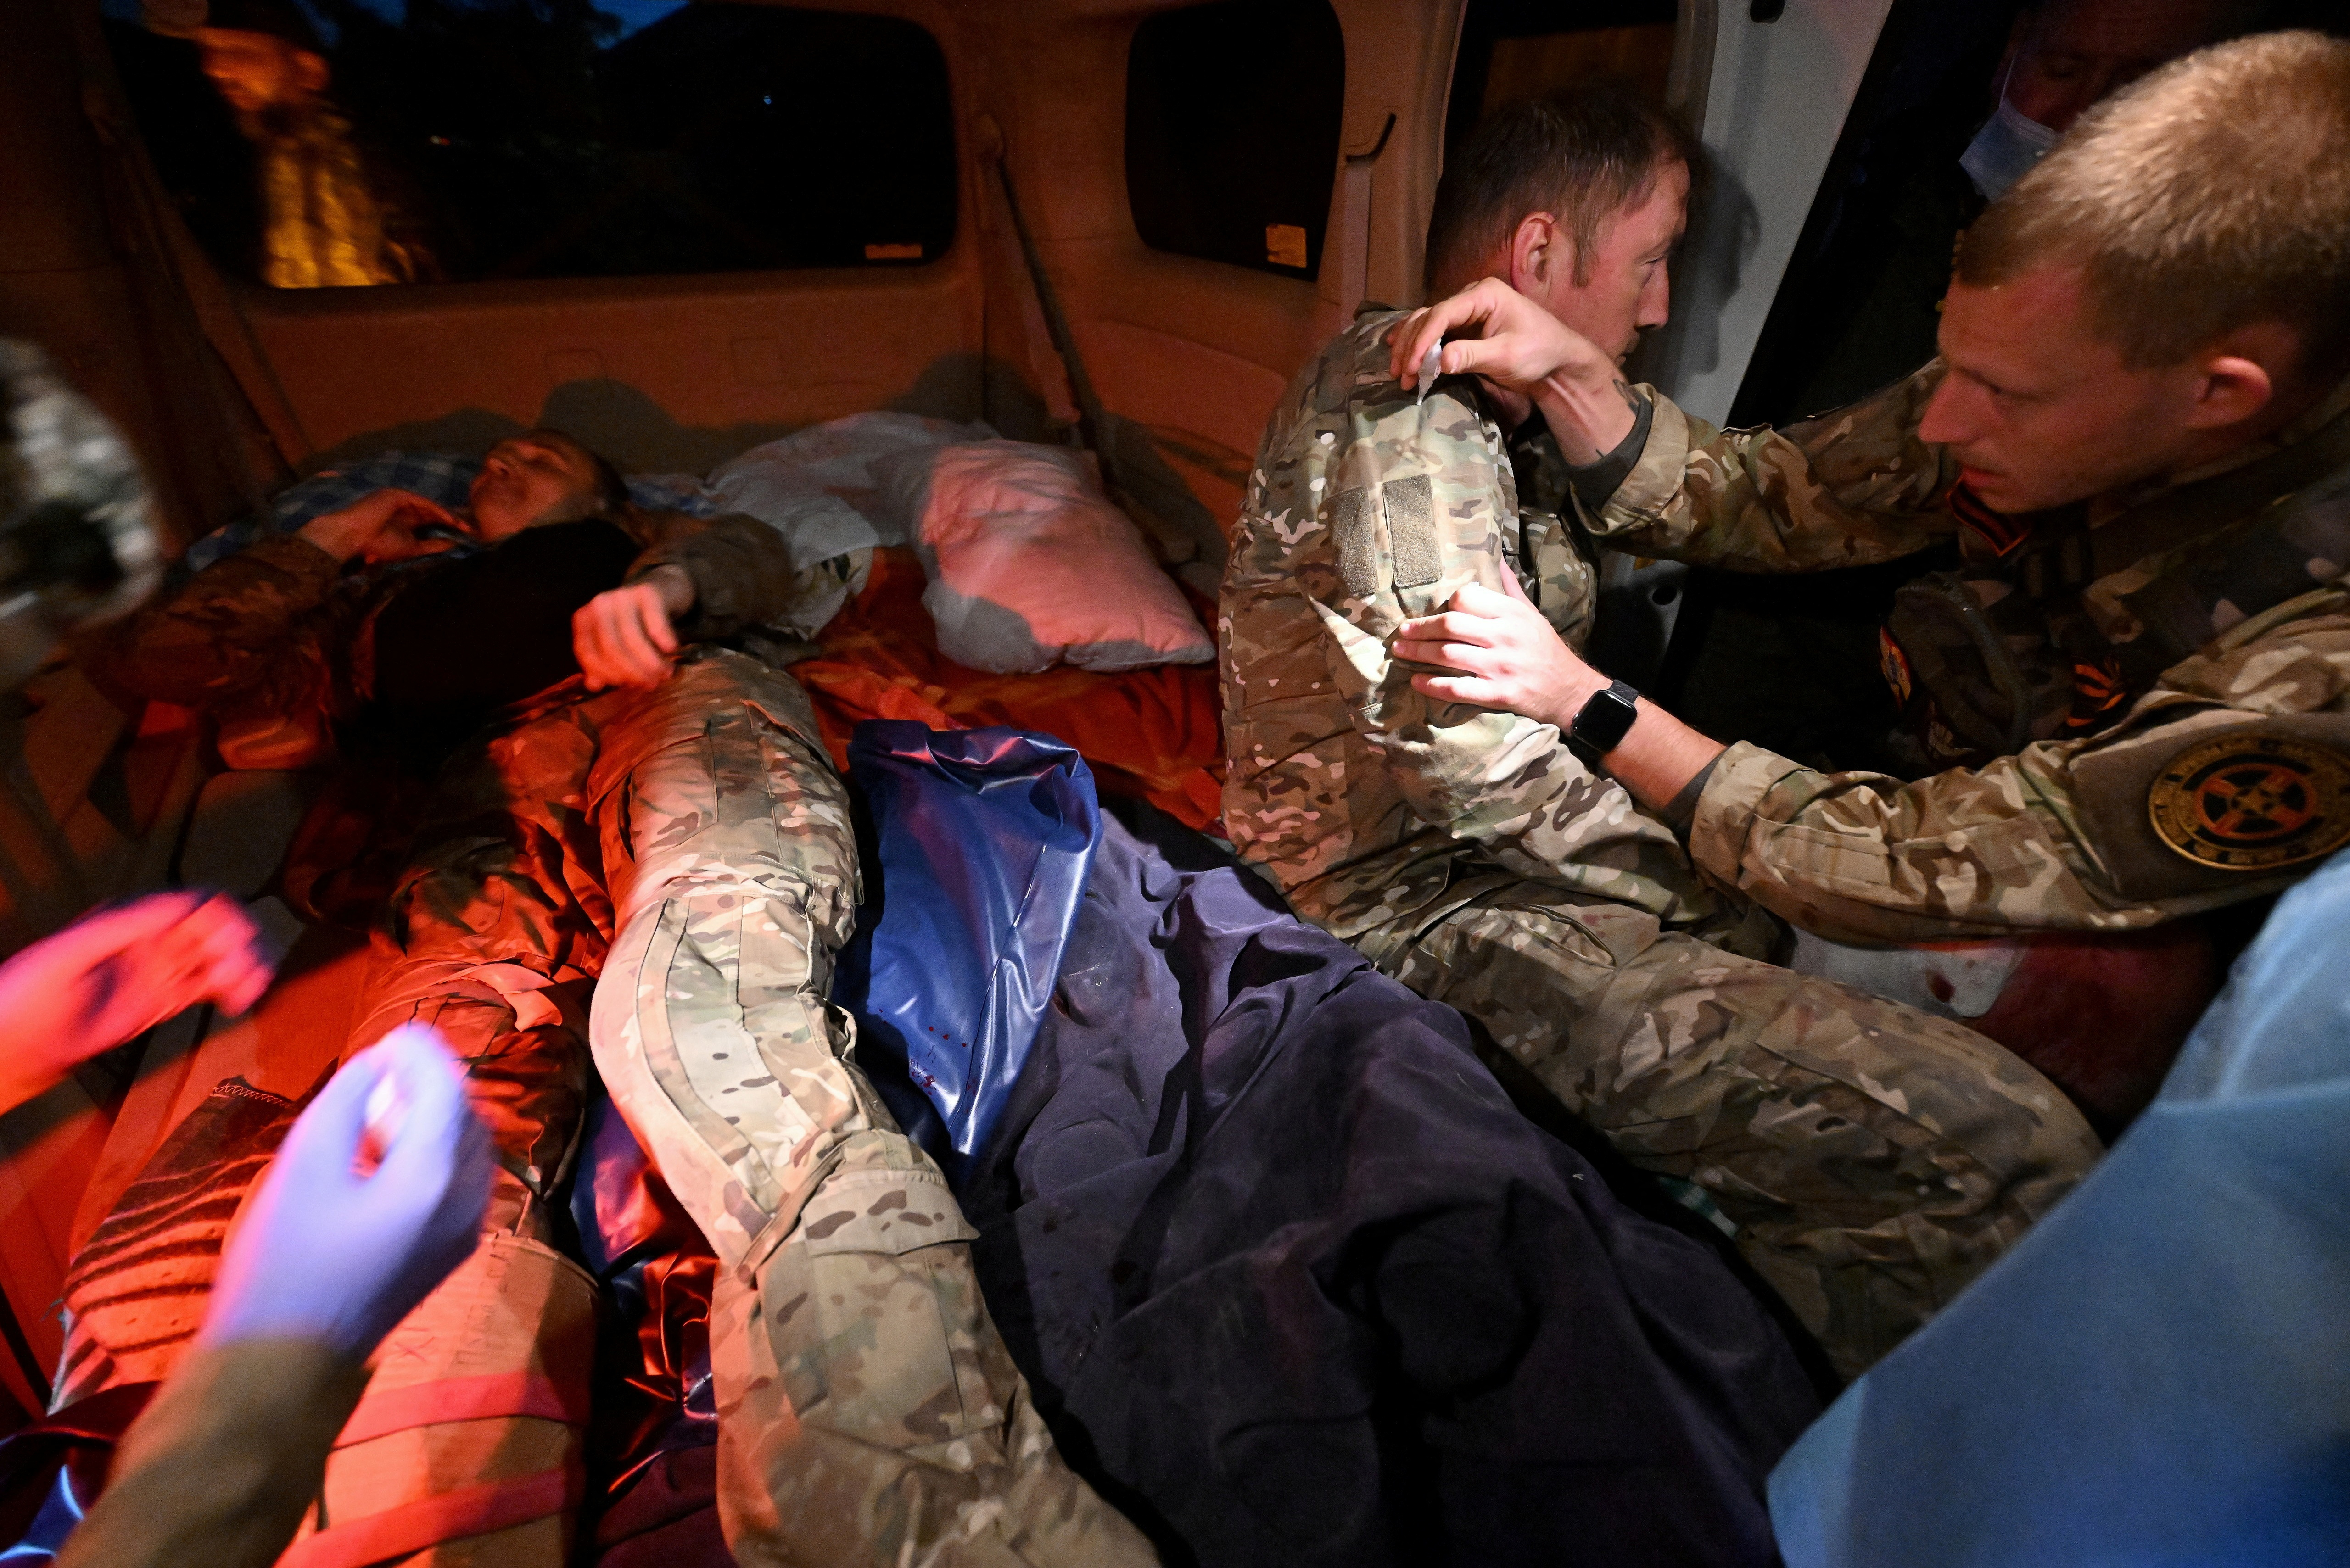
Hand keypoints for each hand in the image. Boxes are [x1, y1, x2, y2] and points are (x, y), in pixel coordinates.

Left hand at [0, 891, 275, 1114]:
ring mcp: (157, 970)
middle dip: (240, 945)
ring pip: (218, 956)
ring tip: (250, 990)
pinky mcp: (160, 1000)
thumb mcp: (67, 953)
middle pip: (215, 928)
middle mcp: (149, 939)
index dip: (222, 919)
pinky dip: (232, 990)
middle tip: (242, 974)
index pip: (193, 904)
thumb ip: (121, 927)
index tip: (233, 945)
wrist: (8, 1049)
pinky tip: (240, 1001)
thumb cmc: (22, 996)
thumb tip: (178, 904)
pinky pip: (207, 987)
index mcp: (130, 919)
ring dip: (244, 966)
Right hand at [203, 1024, 490, 1360]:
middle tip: (386, 1063)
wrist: (286, 1359)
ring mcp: (465, 1231)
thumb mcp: (302, 1165)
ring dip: (437, 1115)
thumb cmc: (282, 1260)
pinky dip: (437, 1151)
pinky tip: (392, 1149)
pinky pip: (462, 1180)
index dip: (422, 1053)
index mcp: (431, 1179)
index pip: (446, 1090)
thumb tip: (378, 1063)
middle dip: (433, 1081)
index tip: (392, 1031)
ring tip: (385, 1101)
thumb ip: (346, 1100)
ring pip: (470, 1148)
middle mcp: (465, 1202)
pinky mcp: (453, 1250)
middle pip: (467, 1115)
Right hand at [297, 488, 459, 564]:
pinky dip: (438, 511)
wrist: (351, 537)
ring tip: (467, 527)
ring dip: (449, 516)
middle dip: (453, 521)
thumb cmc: (376, 546)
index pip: (431, 523)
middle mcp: (404, 508)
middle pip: (433, 513)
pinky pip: (423, 502)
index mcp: (405, 521)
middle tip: (473, 530)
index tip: (466, 538)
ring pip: (430, 507)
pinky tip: (453, 521)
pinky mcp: (398, 494)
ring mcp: (400, 499)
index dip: (448, 529)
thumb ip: (431, 545)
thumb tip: (454, 545)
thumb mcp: (411, 548)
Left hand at [574, 566, 692, 689]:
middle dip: (633, 671)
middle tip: (651, 684)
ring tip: (665, 673)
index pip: (588, 653)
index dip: (607, 673)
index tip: (626, 685)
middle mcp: (598, 605)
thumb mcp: (614, 641)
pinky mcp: (646, 592)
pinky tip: (672, 651)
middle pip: (611, 647)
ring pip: (633, 639)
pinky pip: (655, 623)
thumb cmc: (634, 622)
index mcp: (584, 619)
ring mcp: (622, 596)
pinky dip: (664, 641)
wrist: (658, 590)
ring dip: (651, 662)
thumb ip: (602, 663)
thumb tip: (594, 685)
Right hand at [1387, 278, 1638, 462]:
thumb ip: (1473, 356)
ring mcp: (1467, 310)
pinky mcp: (1465, 326)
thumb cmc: (1539, 353)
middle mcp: (1472, 295)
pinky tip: (1400, 355)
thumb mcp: (1508, 356)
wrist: (1558, 362)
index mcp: (1484, 293)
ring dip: (1409, 346)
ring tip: (1397, 373)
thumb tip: (1440, 360)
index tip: (1410, 366)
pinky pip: (1434, 331)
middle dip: (1410, 345)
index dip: (1422, 340)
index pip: (1442, 313)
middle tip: (1398, 375)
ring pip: (1426, 322)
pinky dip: (1417, 344)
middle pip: (1428, 315)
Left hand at [1391, 575, 1606, 728]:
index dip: (1446, 603)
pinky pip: (1458, 688)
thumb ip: (1509, 587)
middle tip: (1402, 632)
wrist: (1570, 690)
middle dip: (1421, 628)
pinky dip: (1433, 685)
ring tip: (1400, 652)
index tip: (1434, 611)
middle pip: (1451, 625)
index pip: (1466, 597)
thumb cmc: (1546, 648)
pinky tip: (1416, 682)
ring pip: (1448, 655)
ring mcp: (1500, 666)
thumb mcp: (1531, 613)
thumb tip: (1496, 558)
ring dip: (1419, 653)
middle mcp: (1504, 636)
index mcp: (1511, 613)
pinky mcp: (1498, 694)